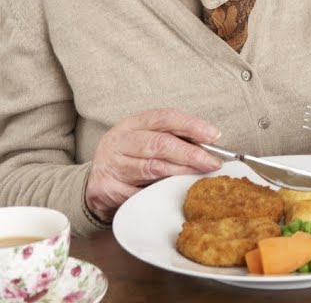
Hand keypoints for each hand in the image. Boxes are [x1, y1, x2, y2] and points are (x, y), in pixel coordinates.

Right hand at [86, 108, 222, 219]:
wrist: (97, 181)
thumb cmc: (131, 156)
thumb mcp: (147, 139)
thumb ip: (174, 138)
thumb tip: (209, 145)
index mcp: (132, 124)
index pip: (165, 118)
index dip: (191, 125)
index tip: (213, 135)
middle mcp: (119, 141)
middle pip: (159, 144)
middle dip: (190, 153)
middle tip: (212, 162)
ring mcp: (111, 164)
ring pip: (152, 168)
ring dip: (180, 172)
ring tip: (199, 175)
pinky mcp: (106, 188)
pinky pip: (140, 191)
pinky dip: (159, 192)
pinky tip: (174, 191)